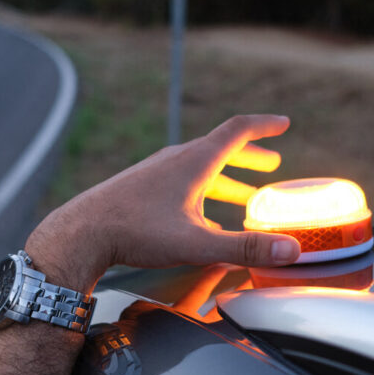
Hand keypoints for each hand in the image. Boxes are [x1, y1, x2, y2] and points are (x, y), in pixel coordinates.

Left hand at [26, 115, 300, 291]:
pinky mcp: (140, 188)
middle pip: (220, 149)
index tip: (284, 124)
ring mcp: (155, 172)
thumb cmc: (137, 232)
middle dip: (249, 157)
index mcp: (195, 161)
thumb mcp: (198, 243)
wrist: (82, 231)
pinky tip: (201, 219)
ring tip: (243, 196)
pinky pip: (179, 183)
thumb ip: (245, 248)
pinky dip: (201, 191)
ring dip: (226, 177)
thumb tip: (291, 251)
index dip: (264, 126)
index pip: (238, 131)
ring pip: (199, 168)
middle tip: (272, 164)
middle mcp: (176, 159)